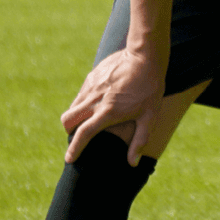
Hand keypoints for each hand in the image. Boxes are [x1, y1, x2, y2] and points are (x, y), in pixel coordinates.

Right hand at [61, 47, 164, 164]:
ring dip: (75, 117)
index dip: (74, 149)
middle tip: (79, 136)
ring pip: (72, 107)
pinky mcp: (91, 76)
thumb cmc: (150, 88)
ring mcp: (91, 87)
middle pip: (68, 120)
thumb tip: (133, 164)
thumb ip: (139, 141)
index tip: (69, 159)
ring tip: (88, 121)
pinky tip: (96, 103)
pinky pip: (80, 94)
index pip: (84, 134)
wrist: (145, 56)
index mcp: (108, 112)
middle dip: (70, 132)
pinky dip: (82, 103)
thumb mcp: (149, 117)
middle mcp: (95, 99)